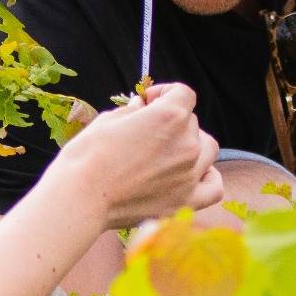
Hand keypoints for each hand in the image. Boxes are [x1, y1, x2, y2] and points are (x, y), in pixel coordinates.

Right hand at [52, 82, 222, 229]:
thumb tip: (142, 108)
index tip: (149, 101)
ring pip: (208, 149)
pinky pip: (214, 186)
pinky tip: (192, 175)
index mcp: (170, 116)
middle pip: (192, 122)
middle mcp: (187, 143)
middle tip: (147, 131)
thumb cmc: (88, 155)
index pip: (184, 94)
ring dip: (192, 144)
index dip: (165, 93)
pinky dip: (207, 177)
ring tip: (169, 152)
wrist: (81, 197)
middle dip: (172, 121)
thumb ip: (133, 112)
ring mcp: (190, 174)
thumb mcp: (107, 120)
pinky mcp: (185, 202)